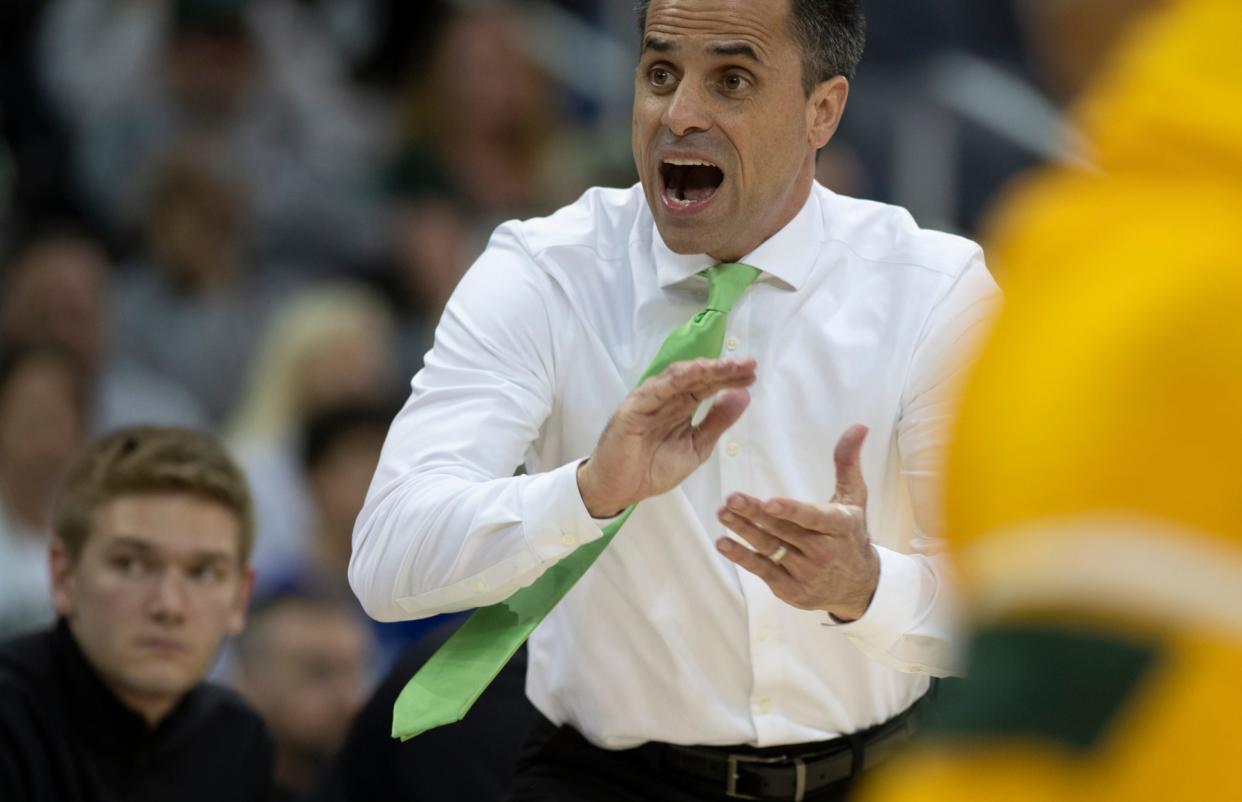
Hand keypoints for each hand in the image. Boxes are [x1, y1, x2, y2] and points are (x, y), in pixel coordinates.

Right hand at [577, 358, 756, 516]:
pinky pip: (656, 389)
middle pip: (697, 378)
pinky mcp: (633, 408)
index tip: (752, 374)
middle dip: (723, 370)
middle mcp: (667, 398)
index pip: (708, 386)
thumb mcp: (697, 446)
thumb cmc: (653, 470)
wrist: (620, 490)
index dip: (729, 379)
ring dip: (704, 369)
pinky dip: (676, 379)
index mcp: (681, 407)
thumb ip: (717, 422)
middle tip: (748, 363)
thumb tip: (743, 396)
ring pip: (678, 378)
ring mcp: (649, 400)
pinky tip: (697, 371)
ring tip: (728, 366)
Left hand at [715, 424, 879, 620]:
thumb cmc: (850, 534)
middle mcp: (824, 552)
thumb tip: (858, 426)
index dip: (791, 511)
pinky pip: (762, 570)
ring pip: (770, 549)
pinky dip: (742, 557)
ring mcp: (806, 573)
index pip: (813, 518)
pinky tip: (723, 542)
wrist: (858, 587)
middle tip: (731, 499)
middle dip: (755, 515)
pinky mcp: (790, 590)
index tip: (769, 502)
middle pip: (784, 531)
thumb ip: (848, 462)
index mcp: (839, 526)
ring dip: (743, 532)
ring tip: (723, 513)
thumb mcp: (854, 499)